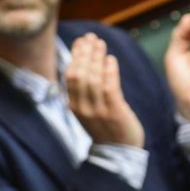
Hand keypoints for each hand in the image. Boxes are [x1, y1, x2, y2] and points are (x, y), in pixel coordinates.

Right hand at [66, 33, 144, 147]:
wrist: (119, 153)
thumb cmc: (106, 128)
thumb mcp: (89, 109)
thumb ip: (85, 91)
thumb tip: (84, 65)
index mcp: (74, 106)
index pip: (70, 76)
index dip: (75, 57)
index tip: (80, 41)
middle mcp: (82, 107)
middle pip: (79, 74)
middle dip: (84, 53)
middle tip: (91, 37)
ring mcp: (98, 110)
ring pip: (93, 79)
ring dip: (96, 58)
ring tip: (100, 43)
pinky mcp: (114, 112)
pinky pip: (109, 88)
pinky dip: (109, 71)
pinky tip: (111, 59)